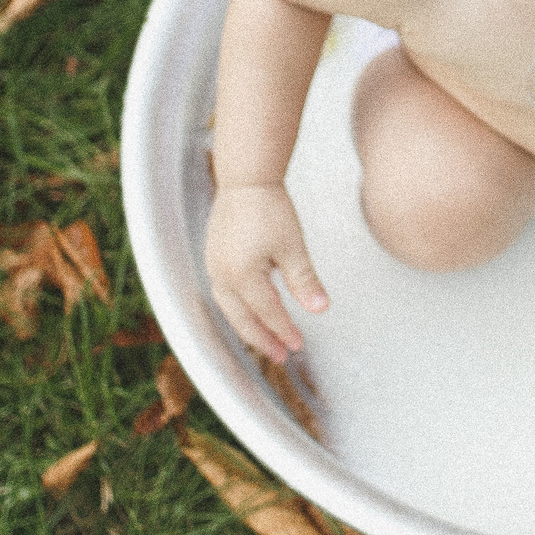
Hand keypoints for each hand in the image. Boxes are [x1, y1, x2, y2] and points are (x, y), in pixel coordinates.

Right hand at [205, 181, 327, 361]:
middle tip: (280, 356)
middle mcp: (222, 275)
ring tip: (265, 339)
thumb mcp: (292, 247)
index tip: (298, 346)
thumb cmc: (269, 207)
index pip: (267, 313)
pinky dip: (238, 307)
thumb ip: (304, 281)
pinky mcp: (214, 256)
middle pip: (242, 318)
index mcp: (241, 276)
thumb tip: (321, 309)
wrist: (246, 179)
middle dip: (262, 339)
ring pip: (229, 308)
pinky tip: (250, 309)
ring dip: (248, 325)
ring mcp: (214, 266)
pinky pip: (224, 292)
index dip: (284, 331)